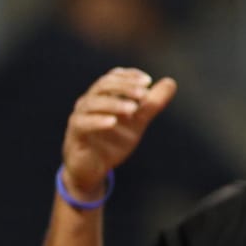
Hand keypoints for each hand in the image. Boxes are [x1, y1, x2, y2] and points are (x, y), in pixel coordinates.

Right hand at [60, 69, 175, 201]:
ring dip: (114, 103)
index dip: (129, 76)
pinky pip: (83, 123)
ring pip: (93, 103)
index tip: (147, 80)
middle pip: (103, 85)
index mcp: (103, 96)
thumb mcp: (137, 121)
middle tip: (144, 93)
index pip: (113, 77)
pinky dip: (98, 121)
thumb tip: (170, 82)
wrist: (94, 169)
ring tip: (133, 108)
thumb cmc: (113, 141)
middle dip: (124, 87)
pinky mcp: (75, 134)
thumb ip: (152, 104)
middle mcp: (89, 102)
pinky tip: (113, 122)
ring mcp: (80, 117)